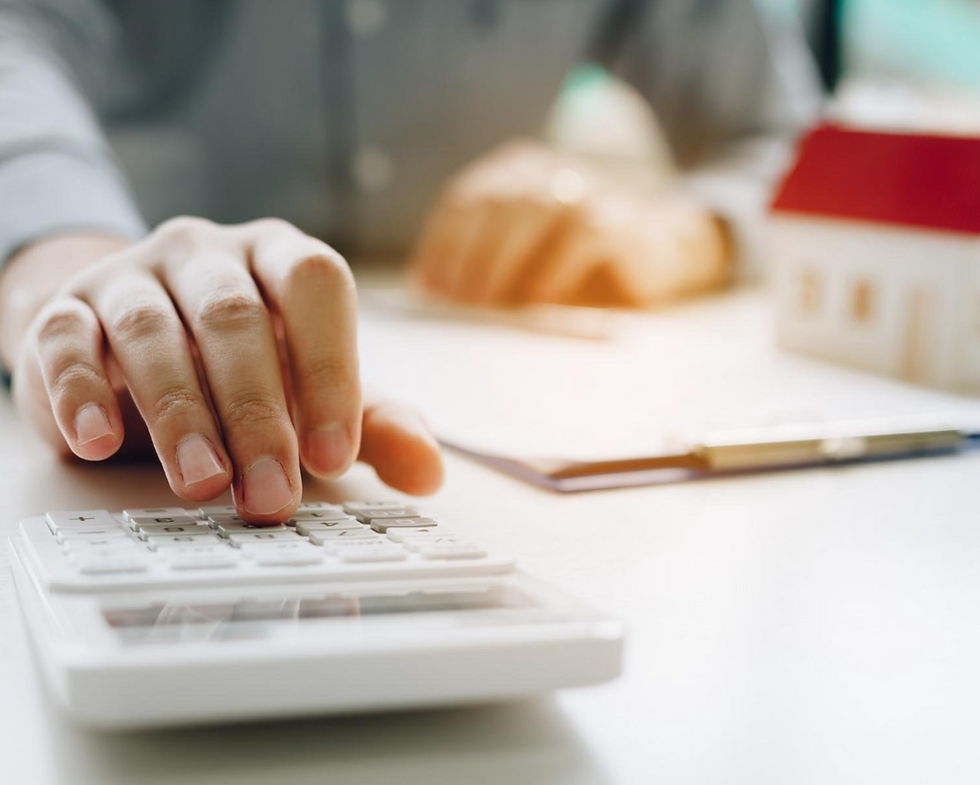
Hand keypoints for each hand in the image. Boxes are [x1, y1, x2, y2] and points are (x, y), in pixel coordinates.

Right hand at [3, 218, 442, 521]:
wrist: (135, 343)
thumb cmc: (244, 368)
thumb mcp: (314, 394)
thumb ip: (372, 425)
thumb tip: (430, 473)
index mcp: (280, 259)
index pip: (315, 285)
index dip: (330, 369)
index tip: (333, 457)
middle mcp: (209, 255)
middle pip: (234, 316)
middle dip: (256, 414)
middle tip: (269, 495)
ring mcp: (133, 275)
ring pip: (153, 329)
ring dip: (180, 413)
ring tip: (202, 482)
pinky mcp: (66, 311)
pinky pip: (66, 340)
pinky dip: (80, 392)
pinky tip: (99, 444)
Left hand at [410, 140, 730, 306]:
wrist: (653, 253)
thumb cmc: (573, 261)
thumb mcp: (522, 256)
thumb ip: (481, 261)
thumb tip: (431, 289)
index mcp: (516, 170)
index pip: (465, 197)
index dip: (441, 241)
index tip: (426, 284)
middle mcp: (549, 169)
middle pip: (496, 200)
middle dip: (468, 252)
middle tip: (454, 296)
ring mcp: (588, 188)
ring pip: (536, 210)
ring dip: (504, 259)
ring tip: (485, 300)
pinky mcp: (621, 219)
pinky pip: (585, 236)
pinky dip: (557, 268)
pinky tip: (540, 299)